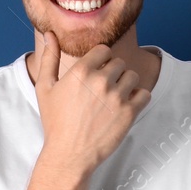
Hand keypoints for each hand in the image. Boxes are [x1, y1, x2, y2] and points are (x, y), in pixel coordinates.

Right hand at [34, 31, 150, 176]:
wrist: (69, 155)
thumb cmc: (55, 122)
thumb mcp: (45, 88)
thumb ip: (49, 58)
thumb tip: (48, 34)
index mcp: (81, 70)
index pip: (104, 50)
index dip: (101, 61)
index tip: (95, 75)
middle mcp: (100, 80)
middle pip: (119, 63)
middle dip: (113, 74)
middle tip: (102, 92)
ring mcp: (117, 96)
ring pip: (133, 76)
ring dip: (126, 85)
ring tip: (114, 99)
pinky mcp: (129, 112)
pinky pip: (145, 94)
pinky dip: (138, 99)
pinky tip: (124, 107)